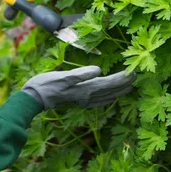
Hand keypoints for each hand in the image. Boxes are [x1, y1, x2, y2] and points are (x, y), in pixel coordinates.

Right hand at [21, 66, 135, 109]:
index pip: (108, 83)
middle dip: (124, 84)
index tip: (133, 72)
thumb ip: (81, 74)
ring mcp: (83, 101)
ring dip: (119, 91)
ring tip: (130, 85)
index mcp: (85, 89)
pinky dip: (108, 98)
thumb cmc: (46, 85)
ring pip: (106, 96)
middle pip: (110, 90)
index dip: (122, 78)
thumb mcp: (62, 76)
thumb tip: (98, 70)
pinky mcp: (78, 101)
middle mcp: (87, 96)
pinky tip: (111, 98)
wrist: (34, 99)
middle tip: (136, 76)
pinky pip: (98, 101)